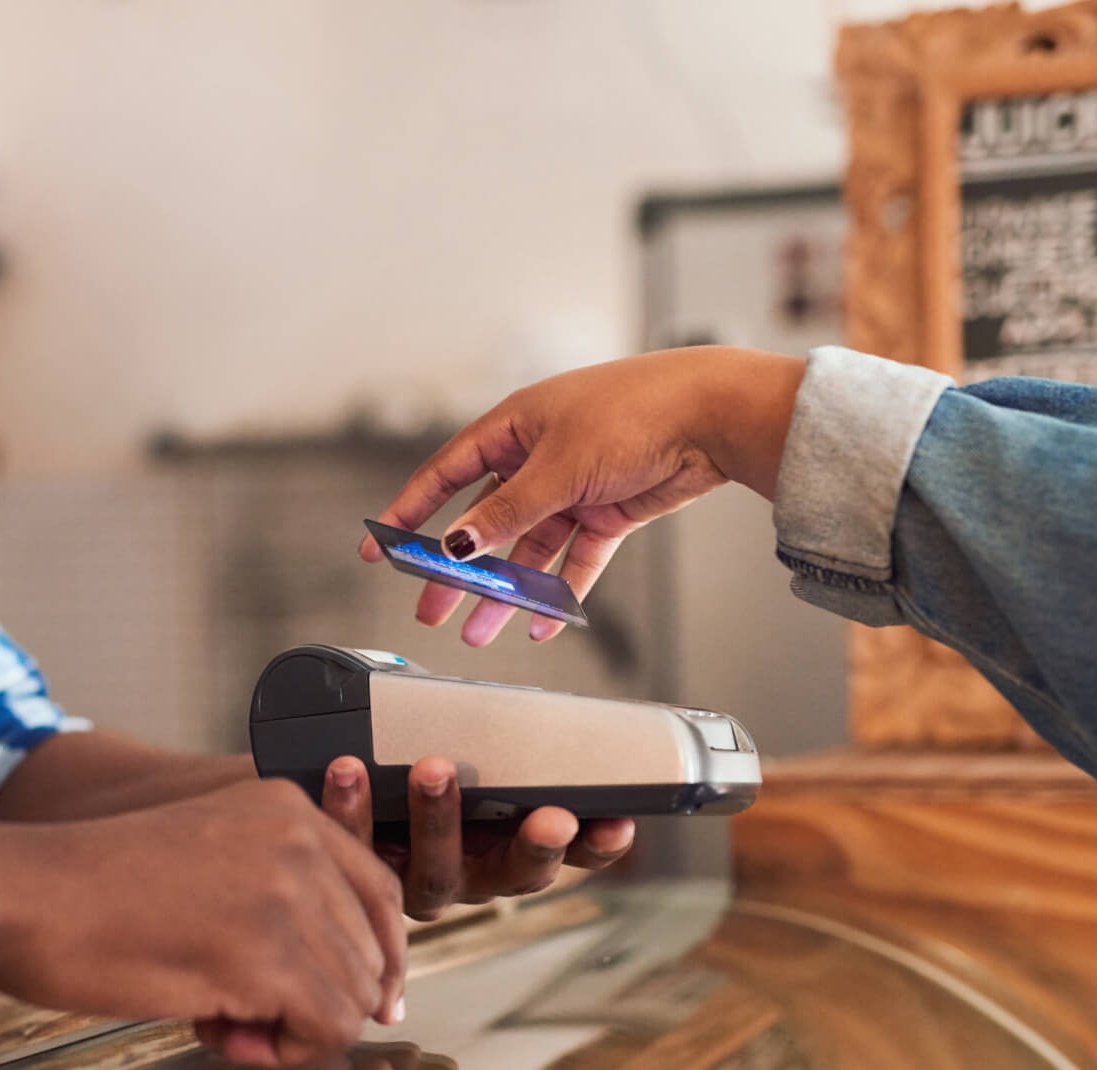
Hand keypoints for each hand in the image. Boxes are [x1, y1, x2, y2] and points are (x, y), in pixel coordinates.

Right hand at [0, 778, 407, 1066]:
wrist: (24, 897)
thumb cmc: (92, 890)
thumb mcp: (207, 855)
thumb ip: (278, 885)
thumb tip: (344, 968)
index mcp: (286, 807)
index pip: (381, 890)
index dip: (378, 957)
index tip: (365, 1001)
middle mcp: (300, 841)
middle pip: (370, 952)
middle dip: (320, 999)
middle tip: (249, 1016)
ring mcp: (287, 895)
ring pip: (352, 997)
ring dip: (296, 1028)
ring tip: (224, 1022)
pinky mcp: (266, 955)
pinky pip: (325, 1029)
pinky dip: (285, 1052)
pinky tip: (222, 1034)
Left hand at [320, 755, 634, 919]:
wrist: (340, 806)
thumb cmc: (423, 768)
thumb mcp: (472, 758)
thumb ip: (499, 739)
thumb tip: (532, 694)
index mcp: (512, 851)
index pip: (570, 856)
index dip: (598, 847)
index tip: (620, 822)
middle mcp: (471, 879)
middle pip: (513, 876)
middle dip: (536, 846)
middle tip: (554, 817)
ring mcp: (415, 885)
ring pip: (435, 870)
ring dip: (437, 818)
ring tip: (434, 768)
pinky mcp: (359, 874)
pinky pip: (356, 848)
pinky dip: (352, 809)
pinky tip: (347, 770)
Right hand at [358, 347, 805, 645]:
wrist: (716, 413)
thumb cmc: (636, 410)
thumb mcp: (557, 467)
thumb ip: (505, 512)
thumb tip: (457, 543)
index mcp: (514, 426)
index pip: (446, 473)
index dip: (411, 510)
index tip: (381, 546)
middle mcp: (539, 455)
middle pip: (485, 521)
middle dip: (458, 570)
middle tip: (432, 609)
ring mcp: (575, 484)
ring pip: (528, 548)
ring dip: (505, 591)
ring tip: (480, 632)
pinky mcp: (610, 508)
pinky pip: (574, 558)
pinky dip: (559, 589)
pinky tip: (542, 619)